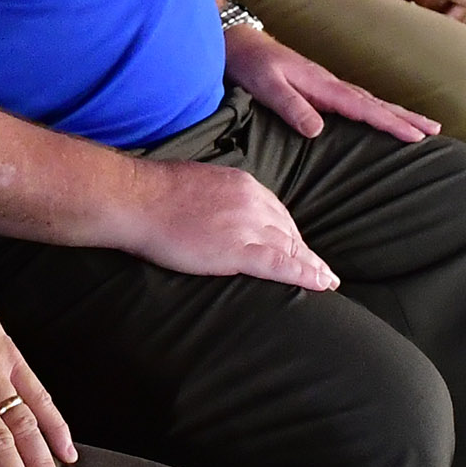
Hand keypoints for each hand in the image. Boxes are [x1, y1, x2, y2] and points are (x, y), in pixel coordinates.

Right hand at [108, 155, 335, 289]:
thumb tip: (218, 209)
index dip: (290, 233)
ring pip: (291, 248)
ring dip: (313, 266)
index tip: (299, 246)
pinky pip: (281, 265)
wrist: (137, 199)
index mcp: (243, 185)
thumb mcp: (199, 182)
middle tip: (320, 269)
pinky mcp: (237, 250)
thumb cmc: (155, 191)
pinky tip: (322, 284)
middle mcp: (253, 202)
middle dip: (304, 251)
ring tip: (328, 281)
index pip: (277, 212)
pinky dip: (305, 275)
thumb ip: (218, 195)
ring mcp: (247, 226)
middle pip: (288, 231)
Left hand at [224, 26, 440, 142]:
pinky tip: (383, 118)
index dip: (391, 123)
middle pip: (377, 103)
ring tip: (423, 127)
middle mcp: (331, 85)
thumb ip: (291, 106)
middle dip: (406, 117)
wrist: (239, 43)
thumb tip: (318, 130)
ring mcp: (328, 86)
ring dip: (397, 114)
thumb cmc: (252, 65)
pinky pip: (358, 102)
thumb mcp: (267, 86)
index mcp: (323, 85)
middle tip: (436, 131)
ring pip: (371, 102)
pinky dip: (378, 110)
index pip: (365, 108)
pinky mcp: (321, 89)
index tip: (417, 136)